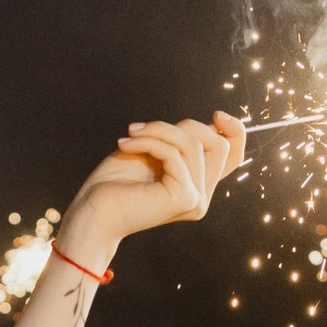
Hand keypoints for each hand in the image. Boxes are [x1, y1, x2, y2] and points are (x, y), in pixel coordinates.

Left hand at [59, 114, 246, 261]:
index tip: (217, 114)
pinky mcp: (184, 198)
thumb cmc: (115, 182)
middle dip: (178, 126)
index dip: (235, 131)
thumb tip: (214, 121)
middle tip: (139, 129)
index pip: (233, 156)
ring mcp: (195, 200)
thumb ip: (184, 140)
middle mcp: (201, 197)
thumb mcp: (155, 150)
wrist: (91, 212)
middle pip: (217, 144)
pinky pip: (175, 154)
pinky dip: (149, 142)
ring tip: (128, 136)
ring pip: (193, 144)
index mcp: (196, 186)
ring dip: (157, 131)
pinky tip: (125, 145)